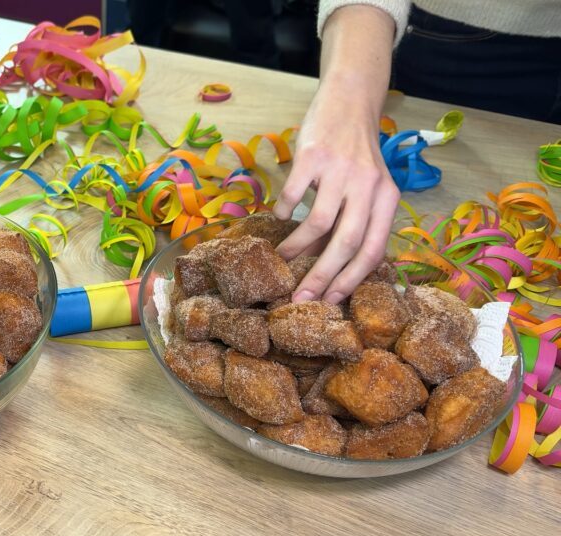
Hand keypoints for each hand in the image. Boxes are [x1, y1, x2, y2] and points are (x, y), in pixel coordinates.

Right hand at [272, 83, 399, 304]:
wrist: (349, 101)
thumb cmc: (358, 153)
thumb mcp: (371, 186)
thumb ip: (359, 220)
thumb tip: (335, 267)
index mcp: (387, 198)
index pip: (373, 249)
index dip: (351, 279)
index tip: (330, 301)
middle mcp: (368, 185)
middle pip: (346, 243)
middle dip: (322, 276)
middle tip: (301, 297)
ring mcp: (340, 170)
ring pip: (318, 223)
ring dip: (297, 247)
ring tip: (282, 257)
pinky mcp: (313, 155)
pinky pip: (294, 195)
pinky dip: (285, 212)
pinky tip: (281, 218)